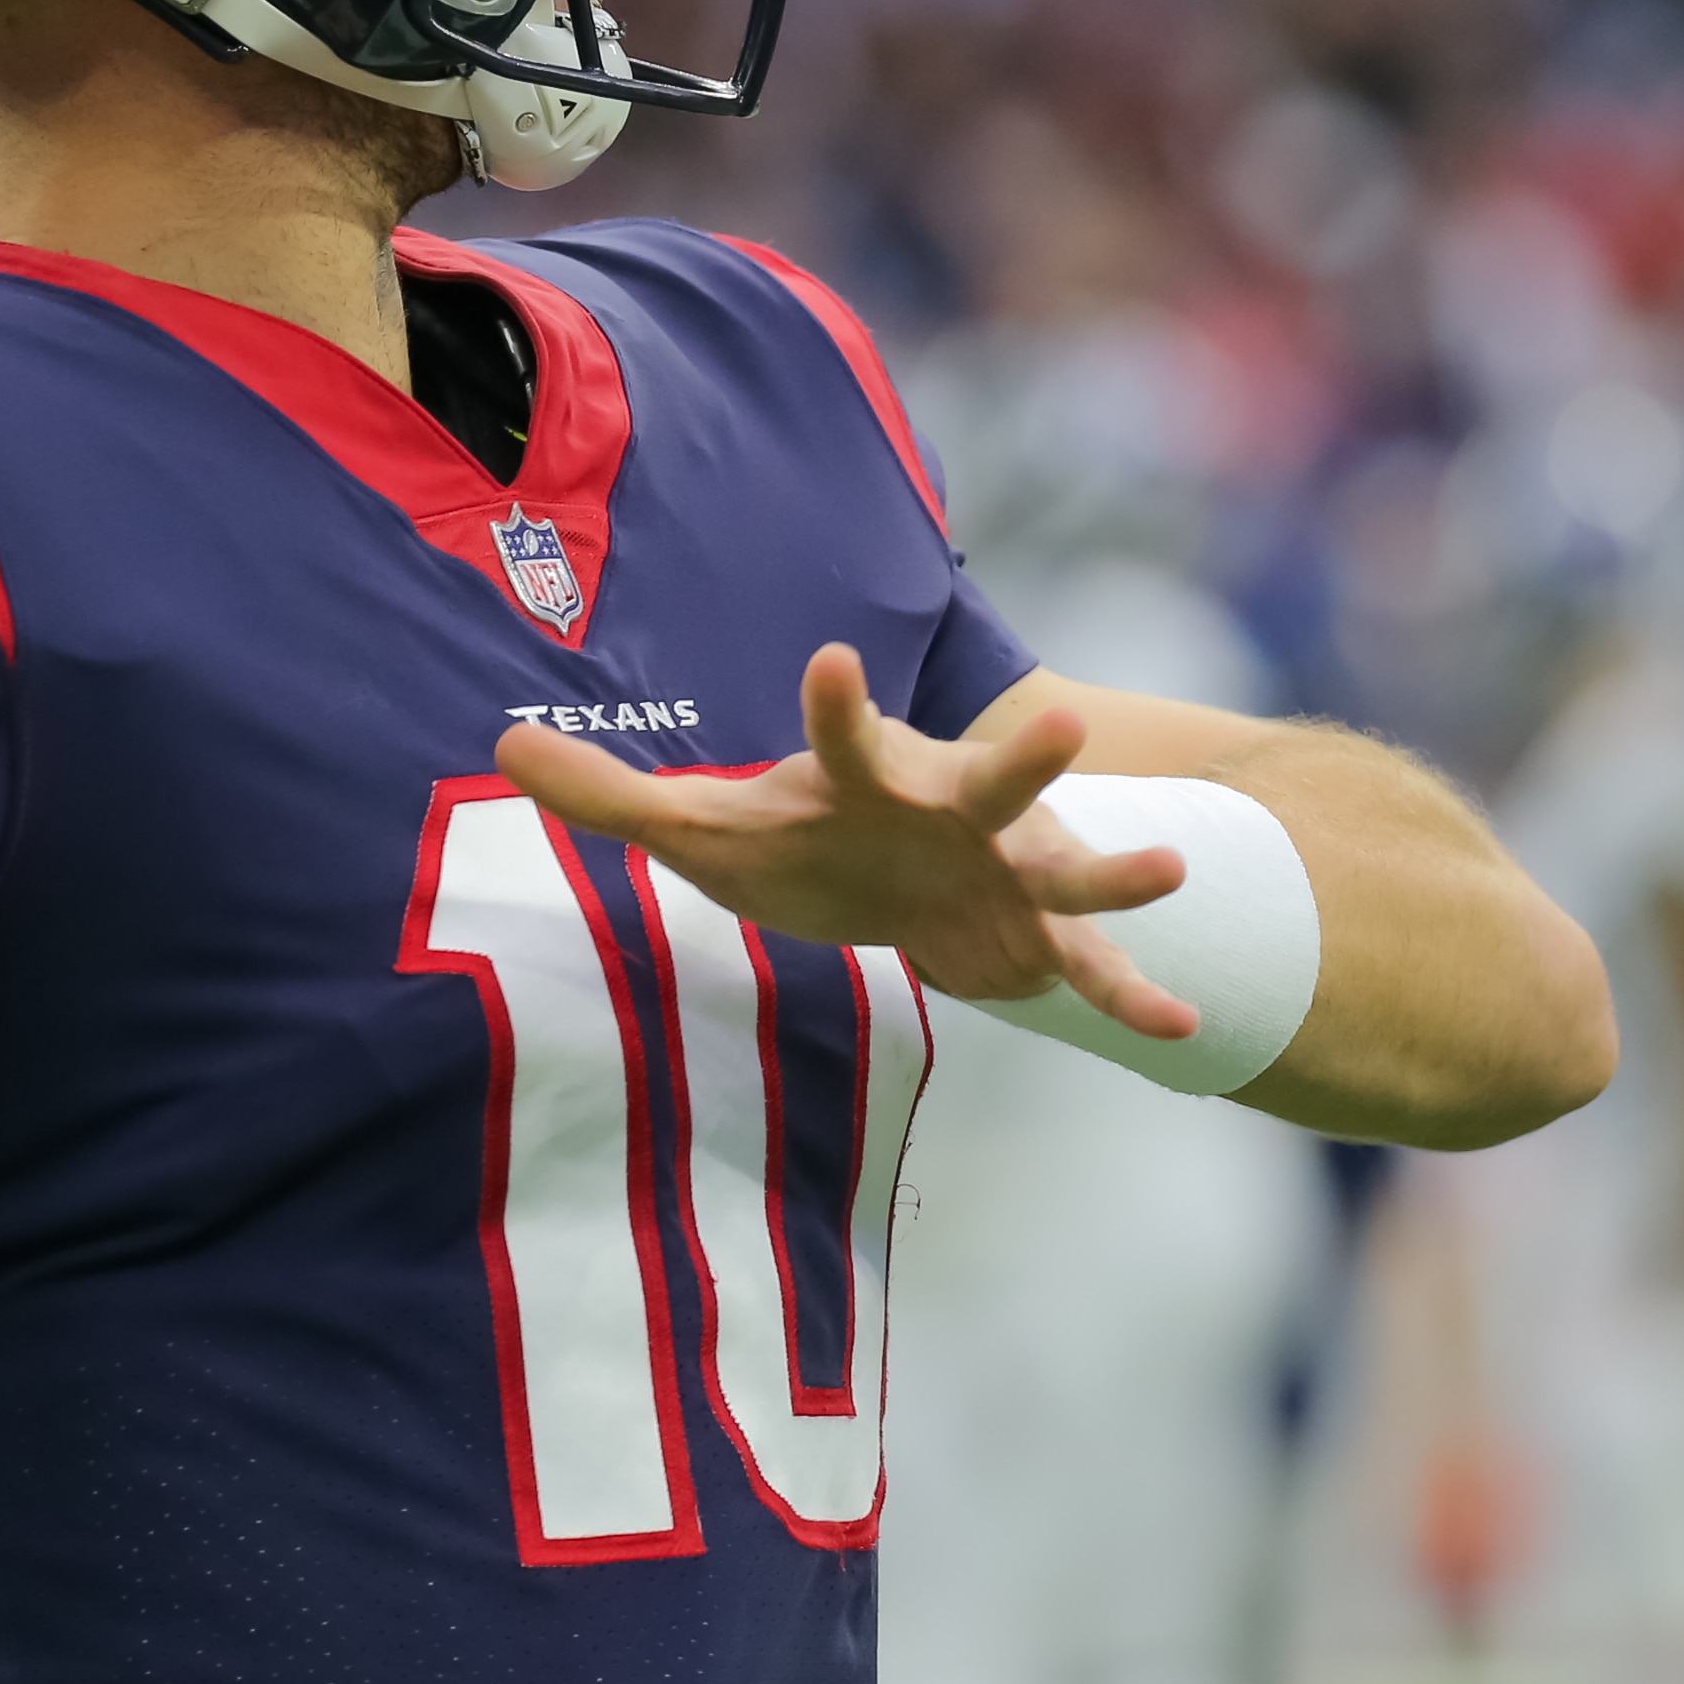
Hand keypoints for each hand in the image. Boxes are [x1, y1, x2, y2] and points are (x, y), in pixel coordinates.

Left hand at [496, 643, 1201, 1041]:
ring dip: (1114, 872)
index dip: (833, 704)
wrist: (900, 884)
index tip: (826, 659)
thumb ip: (606, 793)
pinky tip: (1187, 1023)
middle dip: (1023, 762)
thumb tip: (496, 742)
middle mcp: (950, 813)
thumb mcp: (703, 823)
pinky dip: (1136, 994)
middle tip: (1061, 728)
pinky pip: (1091, 969)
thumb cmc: (800, 840)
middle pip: (988, 783)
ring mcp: (1005, 872)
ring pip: (1066, 869)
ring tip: (1168, 872)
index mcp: (868, 781)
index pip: (843, 736)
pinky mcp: (1036, 934)